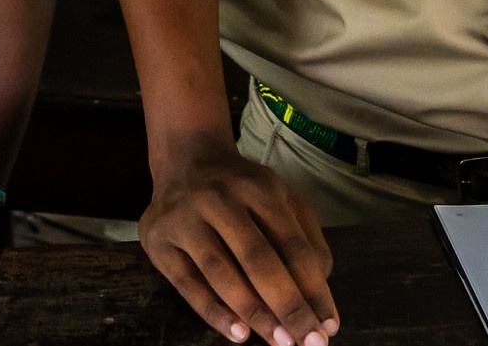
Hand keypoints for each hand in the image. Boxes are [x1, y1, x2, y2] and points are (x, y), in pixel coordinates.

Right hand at [139, 143, 339, 345]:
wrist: (184, 160)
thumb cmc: (242, 192)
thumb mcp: (281, 199)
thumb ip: (306, 238)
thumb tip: (320, 289)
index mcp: (259, 188)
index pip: (292, 244)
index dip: (313, 288)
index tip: (328, 326)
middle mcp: (220, 198)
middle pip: (258, 258)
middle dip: (287, 306)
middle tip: (308, 343)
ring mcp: (185, 217)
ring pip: (221, 272)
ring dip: (253, 313)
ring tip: (279, 343)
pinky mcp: (159, 239)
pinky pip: (188, 283)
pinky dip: (214, 312)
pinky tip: (238, 333)